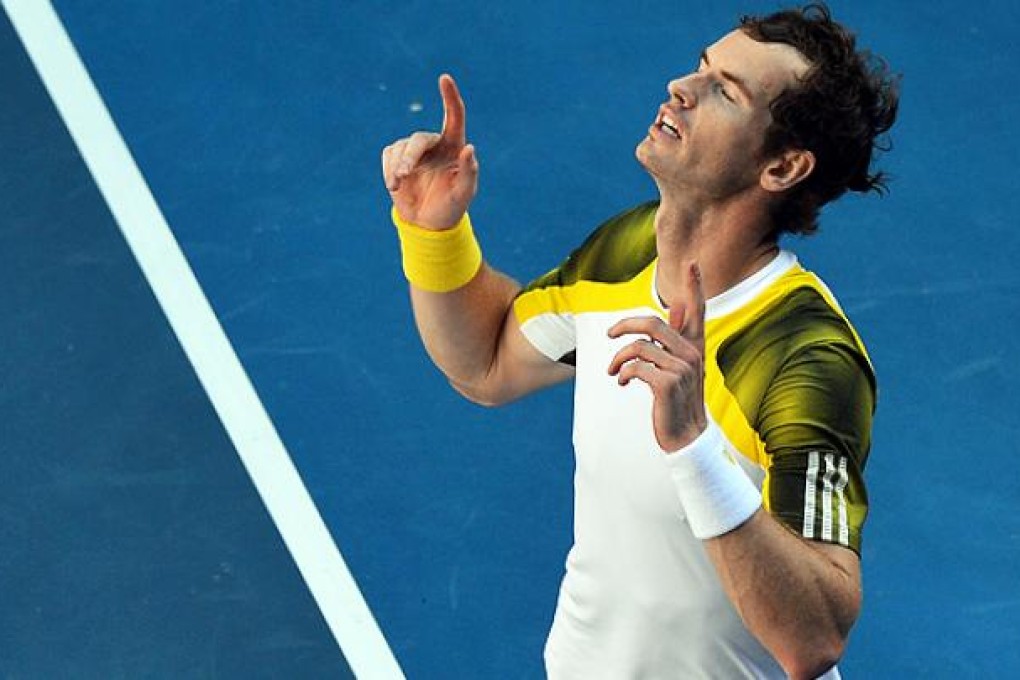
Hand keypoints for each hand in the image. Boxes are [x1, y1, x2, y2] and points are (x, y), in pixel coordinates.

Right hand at [381, 74, 478, 229]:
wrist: (427, 224)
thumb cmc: (451, 207)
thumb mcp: (463, 194)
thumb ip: (469, 172)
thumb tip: (469, 148)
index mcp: (455, 147)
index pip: (454, 116)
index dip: (450, 97)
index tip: (444, 78)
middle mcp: (435, 144)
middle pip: (419, 139)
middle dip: (409, 156)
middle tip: (403, 174)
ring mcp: (415, 151)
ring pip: (400, 147)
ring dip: (397, 166)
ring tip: (396, 185)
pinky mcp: (396, 158)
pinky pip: (388, 155)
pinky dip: (388, 170)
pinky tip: (394, 186)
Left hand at [607, 261, 707, 451]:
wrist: (686, 437)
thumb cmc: (679, 401)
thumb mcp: (680, 367)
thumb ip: (677, 337)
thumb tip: (676, 307)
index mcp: (695, 347)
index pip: (697, 311)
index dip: (694, 287)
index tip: (692, 262)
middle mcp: (692, 354)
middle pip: (652, 323)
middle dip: (624, 325)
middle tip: (609, 334)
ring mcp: (682, 370)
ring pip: (638, 347)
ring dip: (618, 359)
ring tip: (615, 372)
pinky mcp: (668, 385)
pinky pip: (636, 368)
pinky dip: (624, 374)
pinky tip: (624, 384)